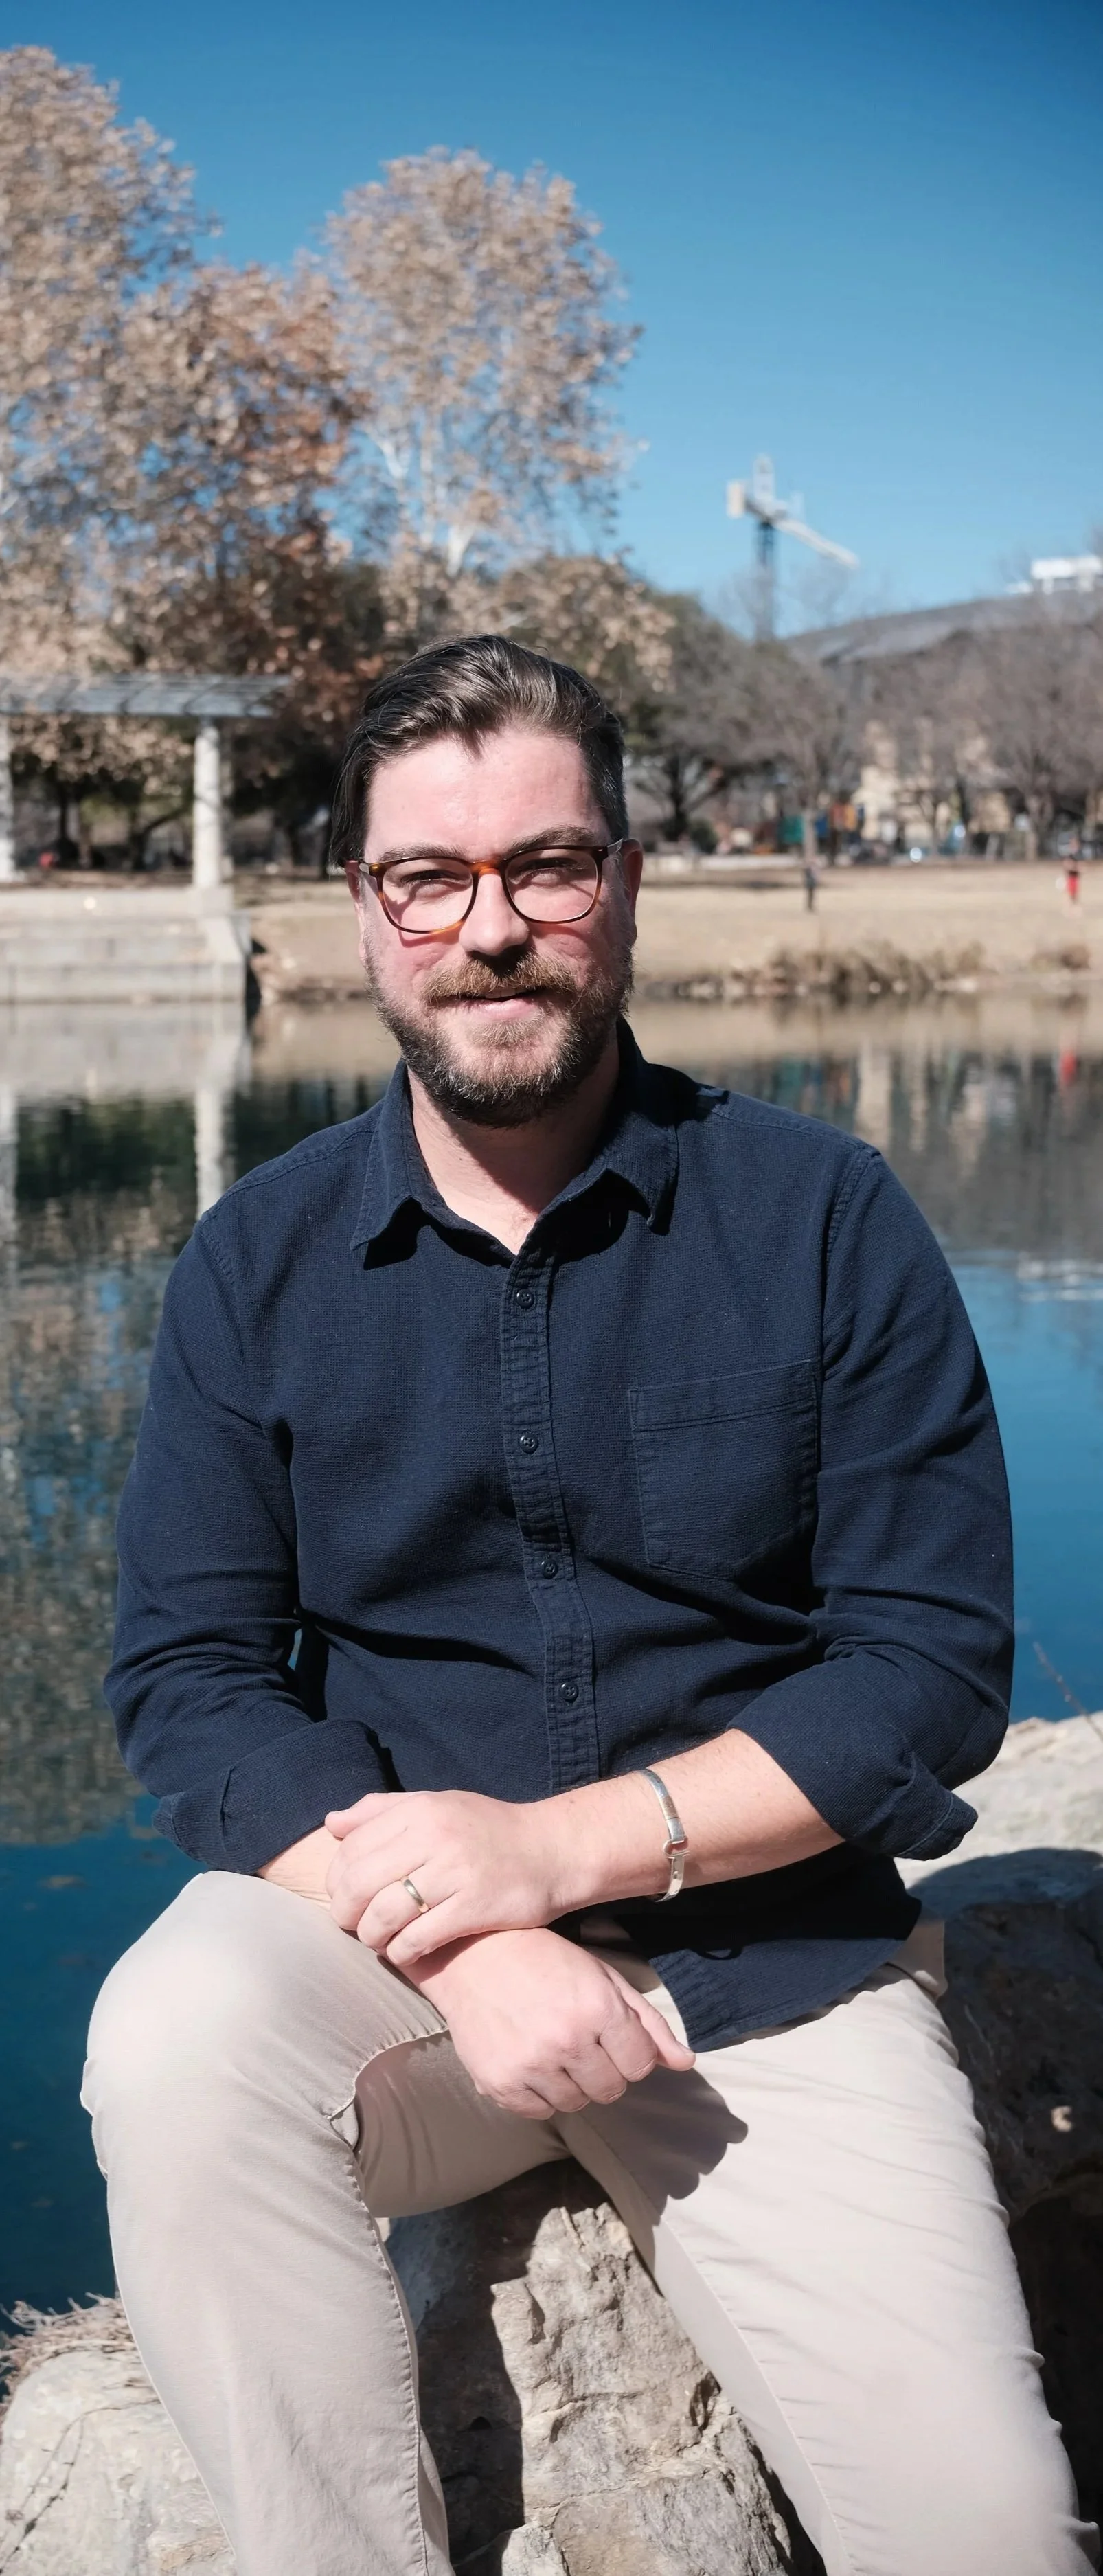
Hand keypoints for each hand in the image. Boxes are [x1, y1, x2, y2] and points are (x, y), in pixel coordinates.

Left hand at [324, 1787, 579, 1965]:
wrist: (553, 1850)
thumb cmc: (489, 1830)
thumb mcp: (439, 1805)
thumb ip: (383, 1810)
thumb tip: (332, 1822)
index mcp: (421, 1810)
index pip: (352, 1847)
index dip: (337, 1878)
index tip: (344, 1894)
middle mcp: (435, 1836)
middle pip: (359, 1882)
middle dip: (345, 1911)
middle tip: (352, 1923)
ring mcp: (455, 1872)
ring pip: (384, 1914)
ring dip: (371, 1936)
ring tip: (378, 1940)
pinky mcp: (474, 1907)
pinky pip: (418, 1938)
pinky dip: (402, 1951)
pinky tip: (406, 1951)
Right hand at [409, 1927, 693, 2117]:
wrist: (474, 1955)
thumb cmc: (546, 1961)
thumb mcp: (604, 1978)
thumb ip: (647, 2023)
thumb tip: (686, 2063)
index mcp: (599, 2009)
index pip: (641, 2065)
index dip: (630, 2051)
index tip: (610, 2034)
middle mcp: (567, 2041)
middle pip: (611, 2089)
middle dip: (603, 2069)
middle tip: (579, 2040)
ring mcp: (531, 2065)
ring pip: (576, 2104)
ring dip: (571, 2083)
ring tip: (552, 2047)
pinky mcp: (499, 2083)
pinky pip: (538, 2112)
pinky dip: (539, 2094)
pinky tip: (529, 2060)